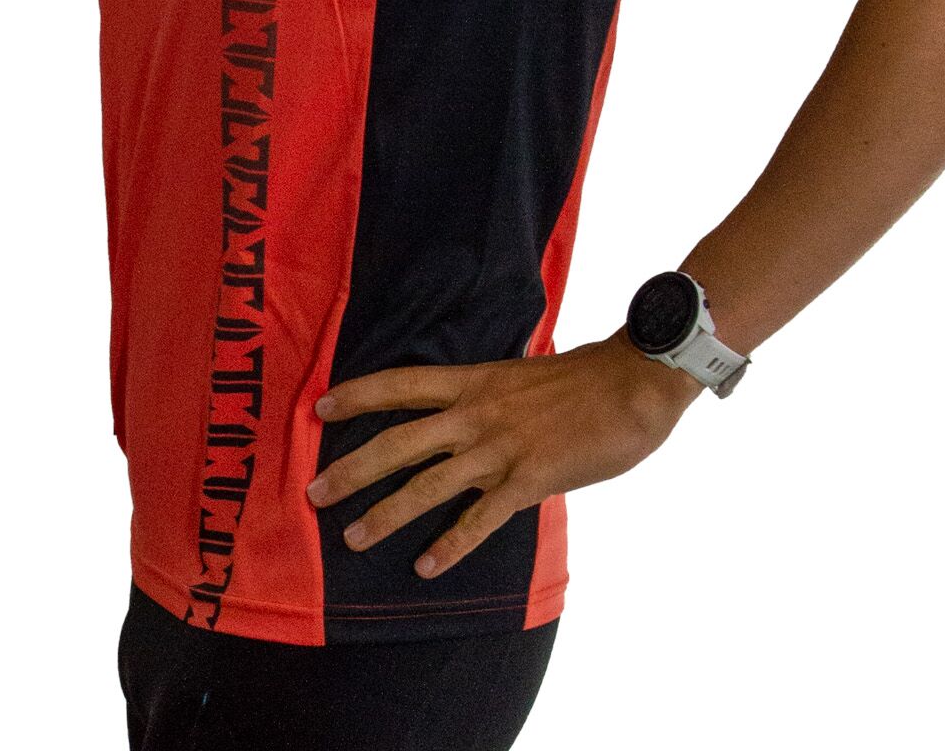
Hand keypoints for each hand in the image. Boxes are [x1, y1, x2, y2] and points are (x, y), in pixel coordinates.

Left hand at [306, 327, 702, 578]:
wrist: (631, 382)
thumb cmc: (583, 381)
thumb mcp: (520, 378)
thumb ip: (488, 400)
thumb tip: (465, 420)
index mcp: (474, 381)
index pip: (401, 384)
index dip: (358, 395)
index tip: (319, 408)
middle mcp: (476, 412)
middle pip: (399, 440)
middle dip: (352, 467)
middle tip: (313, 493)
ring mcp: (500, 447)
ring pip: (429, 483)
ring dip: (387, 512)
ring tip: (354, 538)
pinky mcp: (529, 479)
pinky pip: (481, 517)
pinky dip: (452, 544)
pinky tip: (427, 566)